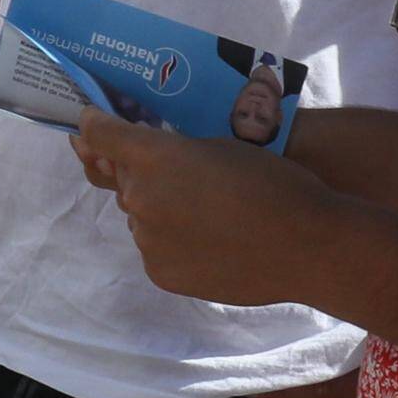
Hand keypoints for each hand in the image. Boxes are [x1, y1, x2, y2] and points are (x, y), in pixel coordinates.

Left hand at [70, 117, 343, 305]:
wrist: (305, 244)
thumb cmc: (271, 181)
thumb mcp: (219, 145)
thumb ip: (172, 150)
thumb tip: (145, 164)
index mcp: (154, 158)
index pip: (100, 135)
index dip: (94, 126)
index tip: (92, 124)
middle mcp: (140, 198)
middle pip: (123, 179)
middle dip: (143, 173)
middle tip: (184, 177)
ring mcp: (147, 241)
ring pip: (140, 216)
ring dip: (161, 210)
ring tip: (208, 215)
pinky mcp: (160, 273)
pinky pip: (156, 248)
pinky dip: (173, 241)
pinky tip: (210, 241)